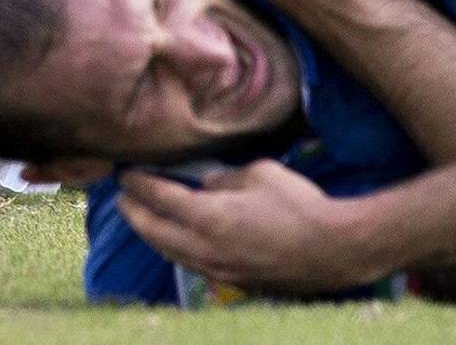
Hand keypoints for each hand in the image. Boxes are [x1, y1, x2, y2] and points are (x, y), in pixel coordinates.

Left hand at [116, 163, 389, 297]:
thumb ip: (225, 178)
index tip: (126, 173)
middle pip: (154, 232)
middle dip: (134, 214)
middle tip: (122, 198)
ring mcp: (217, 270)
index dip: (140, 184)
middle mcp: (204, 248)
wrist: (332, 250)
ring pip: (171, 253)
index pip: (160, 198)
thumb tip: (208, 184)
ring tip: (144, 221)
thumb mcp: (258, 174)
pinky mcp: (233, 282)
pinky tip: (180, 242)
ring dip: (153, 236)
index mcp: (207, 217)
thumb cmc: (297, 205)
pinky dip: (177, 250)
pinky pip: (192, 264)